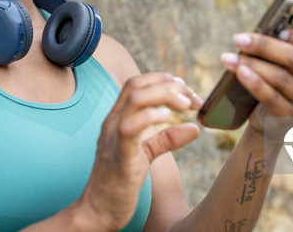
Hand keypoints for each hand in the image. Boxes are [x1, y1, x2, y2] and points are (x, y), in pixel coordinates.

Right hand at [78, 72, 201, 230]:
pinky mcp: (119, 155)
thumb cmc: (120, 182)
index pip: (138, 83)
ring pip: (134, 98)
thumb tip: (194, 128)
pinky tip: (168, 118)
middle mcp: (113, 121)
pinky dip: (150, 116)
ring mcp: (113, 136)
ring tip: (184, 105)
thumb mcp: (146, 154)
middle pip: (137, 84)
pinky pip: (130, 127)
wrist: (98, 211)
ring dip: (163, 95)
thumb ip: (167, 138)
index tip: (187, 92)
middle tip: (192, 99)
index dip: (164, 80)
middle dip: (168, 84)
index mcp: (118, 117)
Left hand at [221, 0, 292, 140]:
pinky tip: (238, 72)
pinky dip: (253, 82)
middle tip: (237, 39)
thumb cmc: (275, 75)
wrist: (267, 119)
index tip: (280, 31)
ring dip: (250, 64)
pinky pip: (270, 97)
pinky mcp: (287, 117)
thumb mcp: (284, 51)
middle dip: (263, 46)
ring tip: (226, 57)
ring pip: (278, 78)